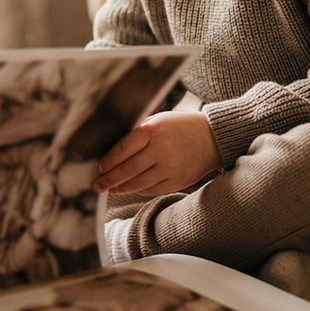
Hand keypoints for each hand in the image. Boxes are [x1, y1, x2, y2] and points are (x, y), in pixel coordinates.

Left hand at [93, 111, 220, 194]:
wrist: (213, 137)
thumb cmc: (180, 126)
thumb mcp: (158, 120)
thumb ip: (138, 133)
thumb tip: (112, 152)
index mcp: (152, 131)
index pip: (122, 149)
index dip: (109, 161)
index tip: (100, 168)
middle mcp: (160, 150)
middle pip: (127, 169)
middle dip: (109, 179)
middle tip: (96, 185)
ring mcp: (169, 167)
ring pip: (138, 183)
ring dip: (121, 187)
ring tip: (110, 189)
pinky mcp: (177, 180)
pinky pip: (152, 189)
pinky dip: (139, 190)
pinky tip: (130, 189)